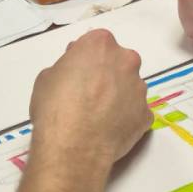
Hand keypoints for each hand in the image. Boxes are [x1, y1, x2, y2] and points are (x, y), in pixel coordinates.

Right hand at [28, 29, 152, 167]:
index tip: (77, 73)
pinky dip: (125, 118)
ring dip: (117, 96)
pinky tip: (108, 130)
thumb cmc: (55, 108)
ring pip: (129, 86)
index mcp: (101, 45)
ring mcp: (140, 88)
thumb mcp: (46, 77)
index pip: (96, 43)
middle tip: (88, 95)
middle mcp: (127, 60)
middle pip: (118, 62)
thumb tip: (76, 69)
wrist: (74, 147)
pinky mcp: (146, 113)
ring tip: (97, 117)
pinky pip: (136, 111)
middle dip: (106, 74)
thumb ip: (67, 66)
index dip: (85, 59)